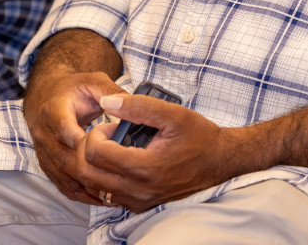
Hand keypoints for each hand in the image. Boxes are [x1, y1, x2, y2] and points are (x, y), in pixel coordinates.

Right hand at [23, 69, 127, 205]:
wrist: (47, 95)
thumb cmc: (74, 88)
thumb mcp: (93, 82)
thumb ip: (111, 91)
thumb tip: (132, 103)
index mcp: (54, 110)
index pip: (63, 128)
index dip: (80, 141)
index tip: (99, 151)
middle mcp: (44, 134)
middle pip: (64, 158)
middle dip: (89, 169)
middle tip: (116, 177)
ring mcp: (44, 152)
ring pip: (63, 176)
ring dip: (87, 186)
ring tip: (114, 194)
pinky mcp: (48, 165)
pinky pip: (62, 185)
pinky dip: (81, 195)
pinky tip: (102, 199)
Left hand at [70, 91, 249, 212]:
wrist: (219, 161)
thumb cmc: (199, 136)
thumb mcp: (173, 113)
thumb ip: (138, 106)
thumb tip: (107, 102)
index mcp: (145, 167)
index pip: (96, 154)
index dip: (96, 134)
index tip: (110, 125)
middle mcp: (139, 189)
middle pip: (89, 175)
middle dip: (88, 150)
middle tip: (105, 136)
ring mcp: (139, 200)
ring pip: (95, 188)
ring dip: (93, 166)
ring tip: (110, 147)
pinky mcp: (141, 205)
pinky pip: (108, 197)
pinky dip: (103, 180)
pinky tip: (117, 162)